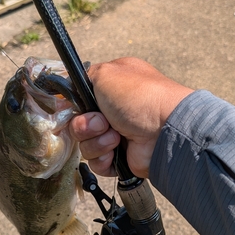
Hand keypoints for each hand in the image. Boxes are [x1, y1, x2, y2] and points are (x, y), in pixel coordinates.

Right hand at [69, 57, 192, 177]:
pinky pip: (96, 162)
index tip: (69, 107)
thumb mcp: (106, 73)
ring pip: (84, 144)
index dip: (72, 104)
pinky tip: (115, 151)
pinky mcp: (119, 157)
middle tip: (102, 122)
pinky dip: (103, 157)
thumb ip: (83, 77)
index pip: (79, 97)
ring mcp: (116, 134)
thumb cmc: (139, 96)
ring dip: (96, 141)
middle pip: (78, 122)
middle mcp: (113, 110)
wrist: (165, 130)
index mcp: (111, 87)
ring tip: (116, 137)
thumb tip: (70, 87)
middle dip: (85, 125)